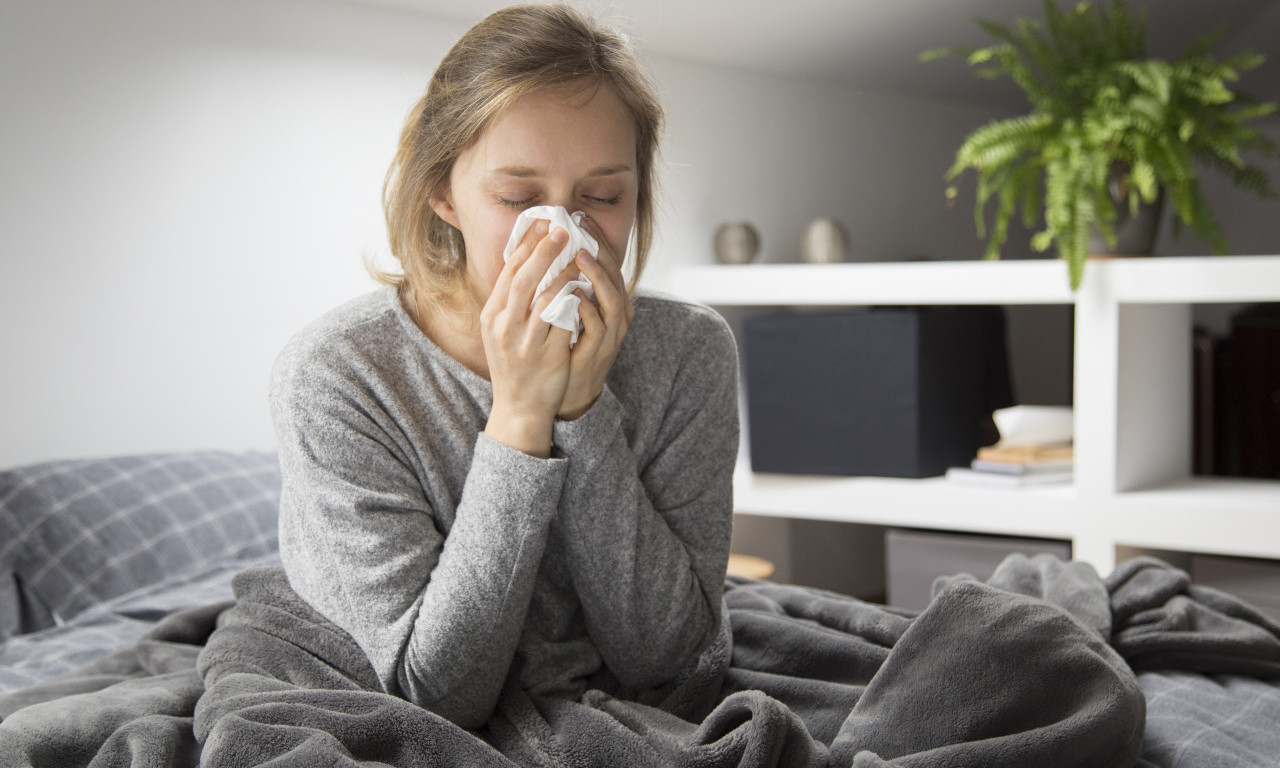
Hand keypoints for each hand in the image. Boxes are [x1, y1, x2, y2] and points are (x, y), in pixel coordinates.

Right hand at [481, 220, 579, 455]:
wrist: (519, 407)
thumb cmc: (514, 365)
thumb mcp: (501, 331)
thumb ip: (511, 301)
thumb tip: (526, 262)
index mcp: (492, 316)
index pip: (508, 272)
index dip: (526, 245)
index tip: (542, 224)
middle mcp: (504, 326)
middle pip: (524, 279)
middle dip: (544, 251)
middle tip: (563, 230)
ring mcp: (525, 342)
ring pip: (545, 298)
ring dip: (564, 273)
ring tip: (579, 257)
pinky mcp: (548, 355)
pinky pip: (563, 321)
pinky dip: (574, 301)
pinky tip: (585, 288)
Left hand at [558, 216, 633, 420]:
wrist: (565, 391)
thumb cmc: (564, 346)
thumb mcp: (567, 309)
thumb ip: (564, 283)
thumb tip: (547, 249)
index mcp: (608, 300)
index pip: (607, 263)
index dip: (596, 239)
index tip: (579, 217)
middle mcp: (615, 315)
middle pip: (615, 276)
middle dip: (600, 251)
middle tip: (581, 230)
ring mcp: (609, 335)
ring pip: (613, 300)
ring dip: (597, 277)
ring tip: (580, 257)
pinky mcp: (599, 353)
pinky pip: (598, 328)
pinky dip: (587, 310)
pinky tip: (573, 296)